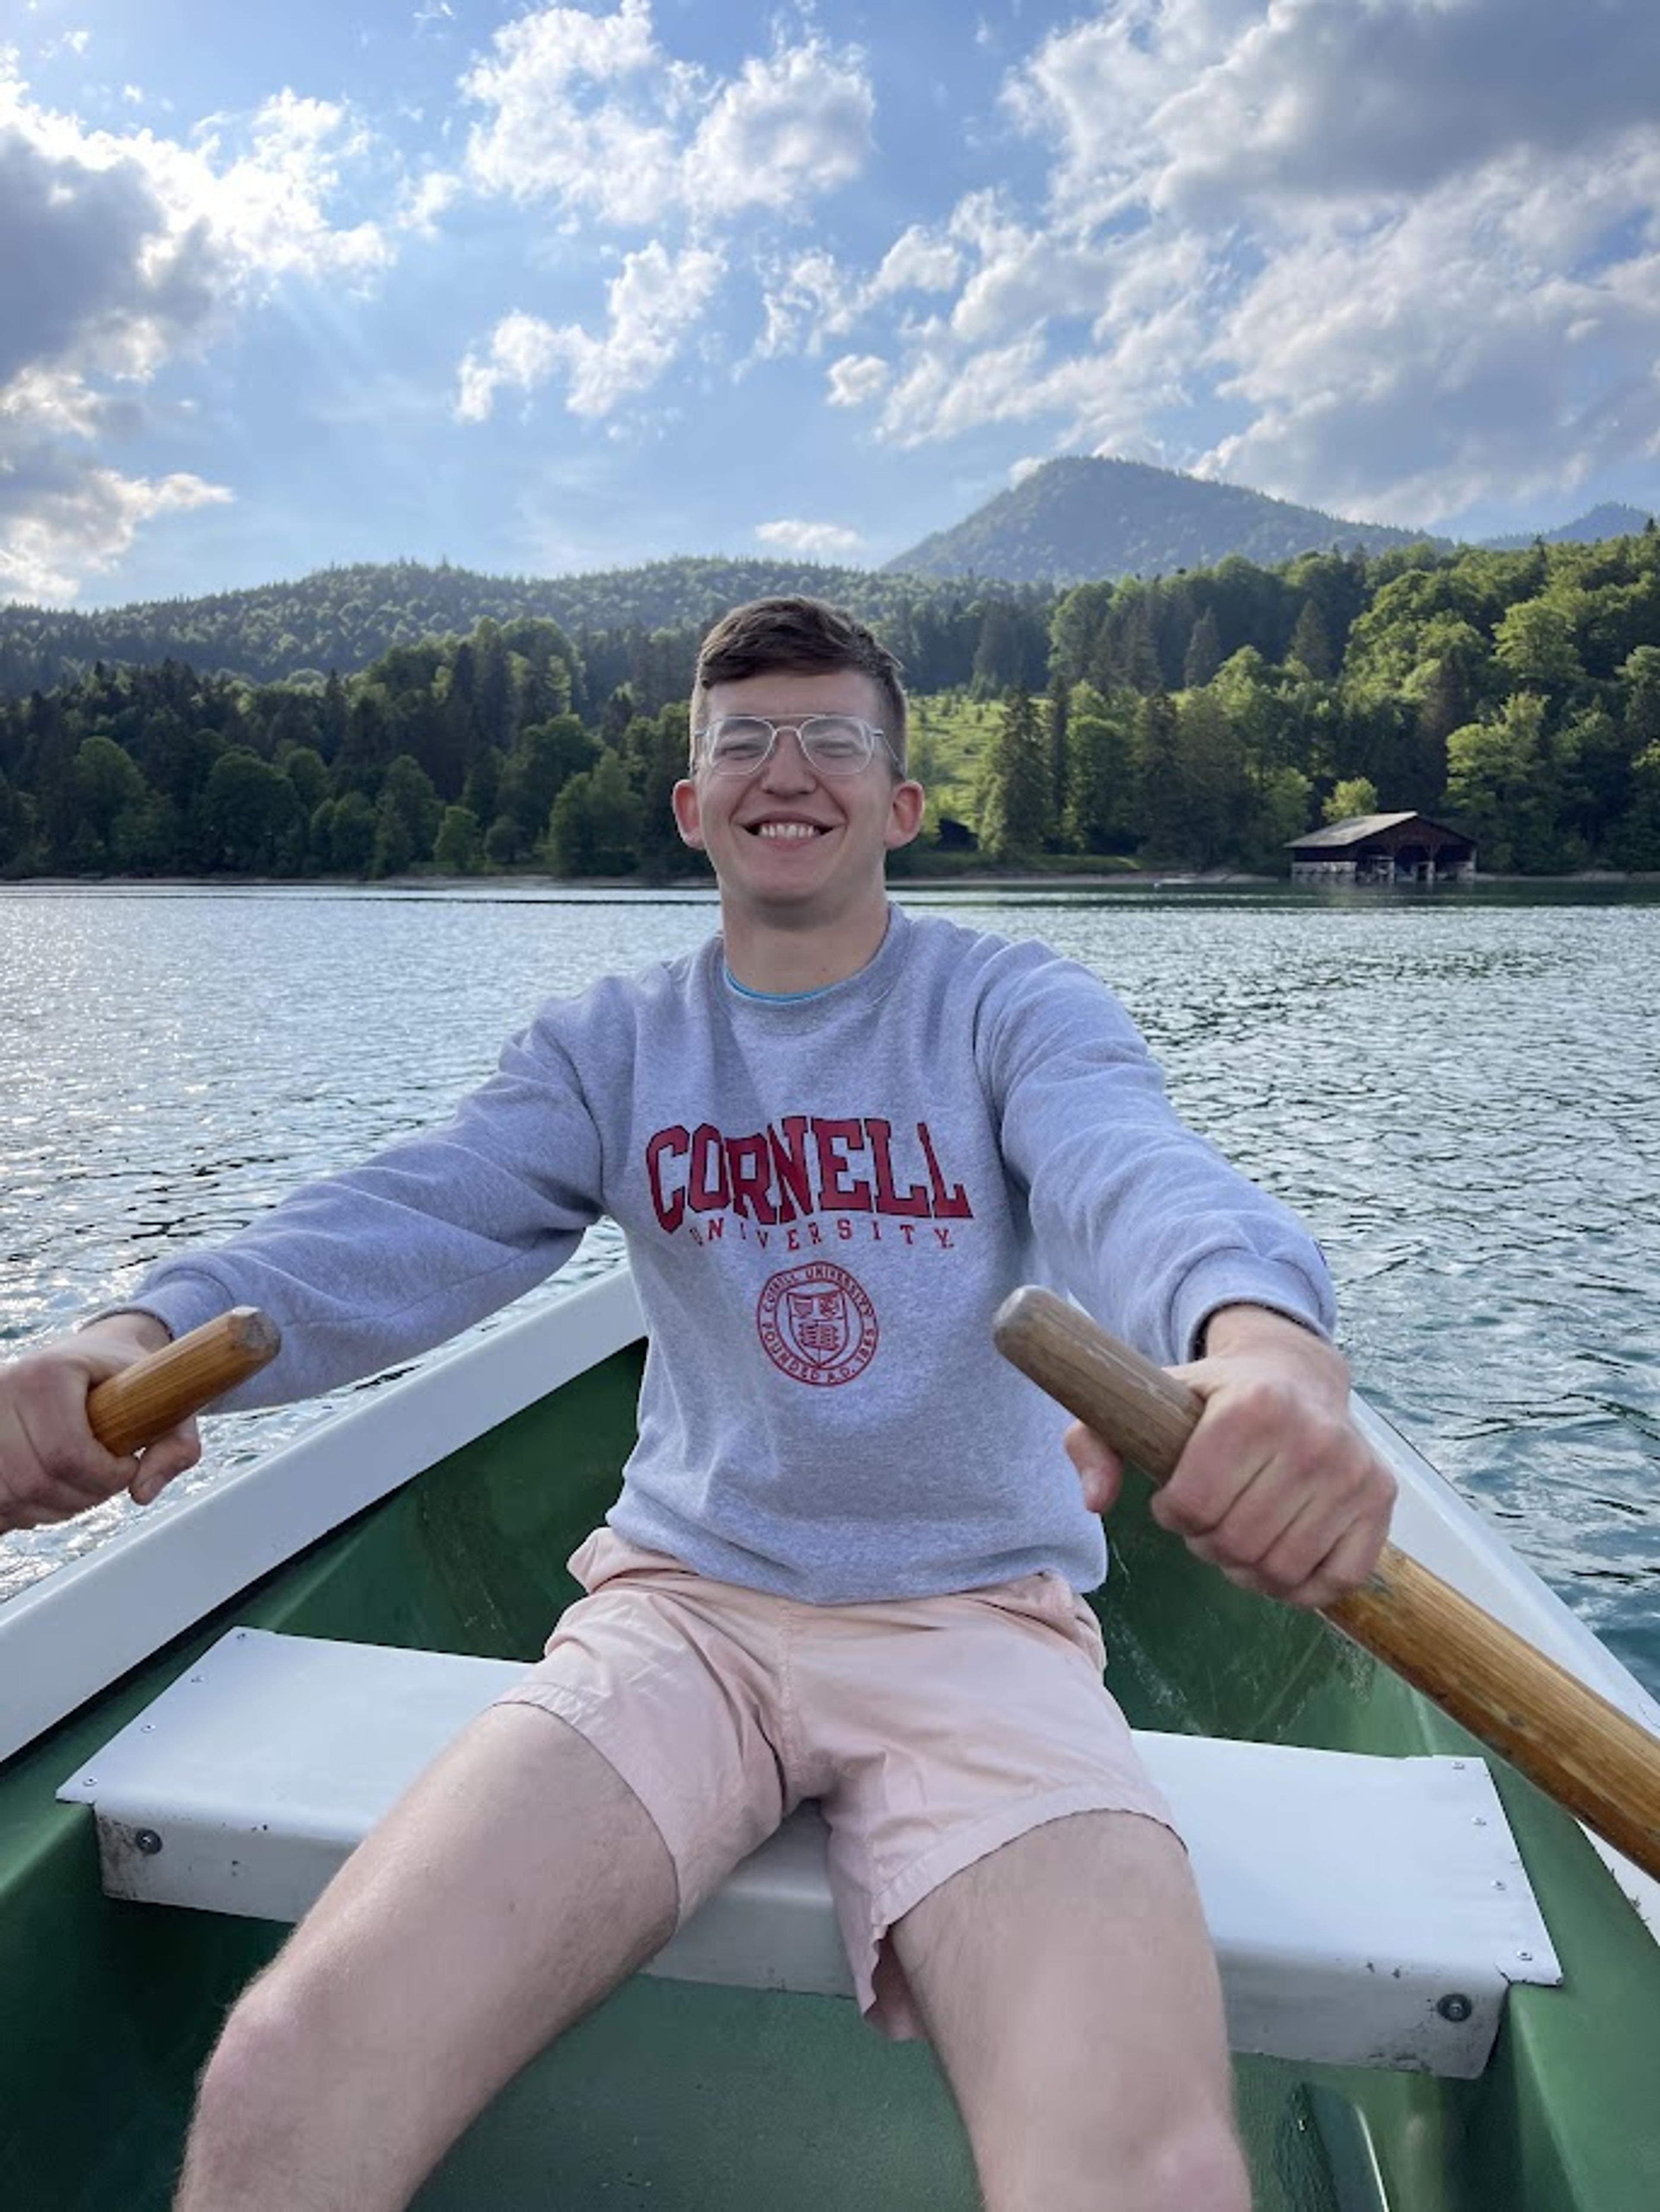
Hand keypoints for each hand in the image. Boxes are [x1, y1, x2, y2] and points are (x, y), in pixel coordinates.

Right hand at [0, 1315, 199, 1533]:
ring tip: (82, 1481)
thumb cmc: (129, 1379)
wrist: (92, 1357)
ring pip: (12, 1496)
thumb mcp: (168, 1399)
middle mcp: (5, 1392)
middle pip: (37, 1482)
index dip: (105, 1475)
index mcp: (49, 1374)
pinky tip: (51, 1489)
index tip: (129, 1465)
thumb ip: (176, 1445)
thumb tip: (143, 1492)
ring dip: (54, 1507)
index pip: (66, 1453)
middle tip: (108, 1478)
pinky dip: (24, 1508)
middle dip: (84, 1496)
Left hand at [1066, 1306, 1394, 1611]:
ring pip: (1282, 1569)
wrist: (1293, 1373)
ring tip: (1239, 1532)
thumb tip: (1095, 1501)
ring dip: (1248, 1568)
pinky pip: (1336, 1580)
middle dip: (1208, 1542)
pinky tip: (1279, 1553)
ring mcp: (1353, 1470)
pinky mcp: (1381, 1499)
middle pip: (1236, 1543)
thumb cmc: (1209, 1398)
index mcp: (1251, 1405)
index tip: (1175, 1496)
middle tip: (1208, 1518)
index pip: (1193, 1505)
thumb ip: (1094, 1442)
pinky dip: (1300, 1585)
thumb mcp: (1144, 1401)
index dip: (1172, 1513)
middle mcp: (1312, 1436)